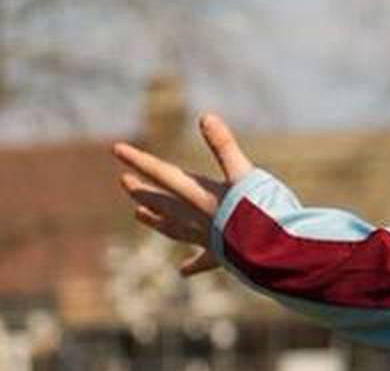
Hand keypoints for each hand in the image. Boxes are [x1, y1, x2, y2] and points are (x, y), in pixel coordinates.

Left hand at [111, 113, 254, 275]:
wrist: (272, 253)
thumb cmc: (260, 211)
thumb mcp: (244, 172)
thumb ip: (224, 146)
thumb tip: (205, 117)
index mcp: (197, 196)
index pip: (161, 173)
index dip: (139, 159)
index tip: (116, 149)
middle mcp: (195, 218)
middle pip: (161, 202)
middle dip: (141, 190)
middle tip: (124, 181)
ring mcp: (206, 238)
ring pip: (172, 229)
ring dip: (155, 220)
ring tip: (137, 214)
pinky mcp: (221, 256)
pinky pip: (202, 260)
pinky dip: (192, 264)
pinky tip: (182, 271)